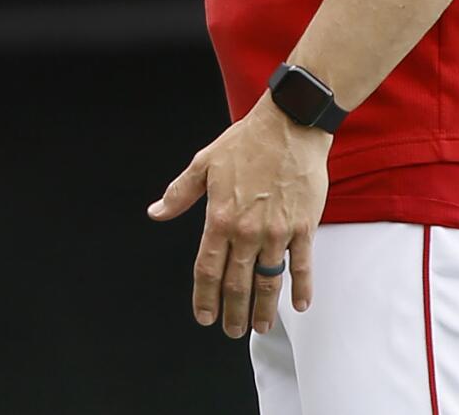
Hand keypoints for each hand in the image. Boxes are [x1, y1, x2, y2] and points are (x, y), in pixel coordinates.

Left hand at [148, 95, 328, 338]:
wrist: (288, 127)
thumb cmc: (245, 143)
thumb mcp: (203, 164)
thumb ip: (179, 194)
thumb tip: (156, 212)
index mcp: (220, 217)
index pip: (207, 268)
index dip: (204, 296)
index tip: (204, 316)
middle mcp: (247, 231)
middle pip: (237, 283)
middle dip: (234, 311)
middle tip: (232, 331)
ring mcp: (277, 232)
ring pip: (268, 281)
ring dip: (264, 309)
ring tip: (259, 328)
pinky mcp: (303, 228)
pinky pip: (302, 265)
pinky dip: (301, 288)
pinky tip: (299, 305)